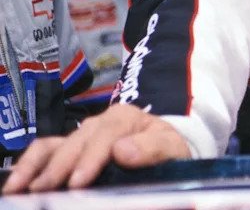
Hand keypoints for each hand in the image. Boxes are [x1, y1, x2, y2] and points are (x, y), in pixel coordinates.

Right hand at [2, 104, 189, 193]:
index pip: (107, 134)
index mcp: (126, 118)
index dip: (91, 158)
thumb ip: (153, 149)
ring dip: (37, 167)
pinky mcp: (70, 146)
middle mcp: (100, 122)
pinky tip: (18, 182)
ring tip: (21, 189)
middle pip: (77, 141)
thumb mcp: (172, 148)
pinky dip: (30, 164)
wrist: (163, 150)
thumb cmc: (166, 150)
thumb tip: (123, 150)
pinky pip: (46, 149)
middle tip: (45, 190)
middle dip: (60, 167)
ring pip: (56, 145)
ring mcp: (82, 134)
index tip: (78, 181)